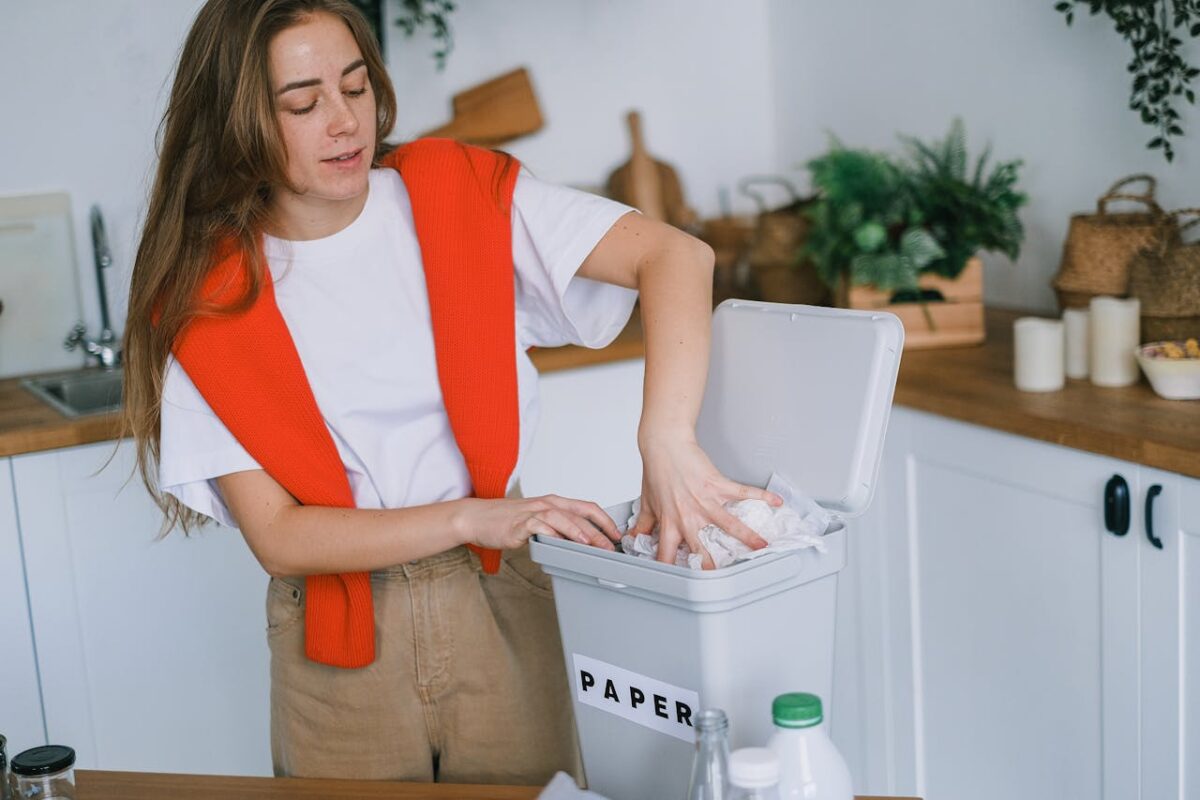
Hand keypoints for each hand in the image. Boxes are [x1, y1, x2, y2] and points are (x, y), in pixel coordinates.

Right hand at [452, 495, 622, 551]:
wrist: (476, 518)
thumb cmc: (506, 521)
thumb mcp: (537, 521)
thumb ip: (557, 528)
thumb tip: (579, 543)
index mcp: (554, 503)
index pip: (587, 507)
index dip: (605, 520)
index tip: (616, 534)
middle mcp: (546, 504)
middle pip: (579, 514)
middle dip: (599, 530)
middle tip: (611, 545)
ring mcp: (533, 512)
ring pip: (563, 517)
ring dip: (580, 531)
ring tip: (593, 544)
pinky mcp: (520, 523)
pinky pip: (540, 526)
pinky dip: (553, 532)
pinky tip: (562, 542)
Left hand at [631, 433, 782, 568]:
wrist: (664, 445)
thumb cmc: (656, 471)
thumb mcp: (647, 501)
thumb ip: (643, 523)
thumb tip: (633, 538)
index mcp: (670, 522)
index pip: (667, 554)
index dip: (670, 570)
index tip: (678, 584)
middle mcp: (688, 515)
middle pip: (701, 547)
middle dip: (711, 565)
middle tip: (722, 579)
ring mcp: (705, 501)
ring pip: (728, 524)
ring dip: (747, 536)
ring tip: (762, 547)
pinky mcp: (718, 485)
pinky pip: (742, 492)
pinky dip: (760, 496)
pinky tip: (775, 501)